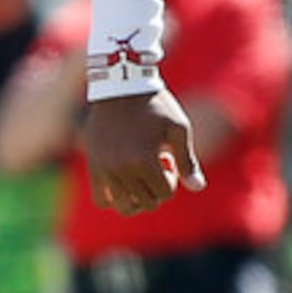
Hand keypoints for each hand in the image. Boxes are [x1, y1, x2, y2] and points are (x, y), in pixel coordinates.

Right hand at [83, 89, 202, 214]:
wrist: (121, 85)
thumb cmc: (156, 105)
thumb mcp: (177, 129)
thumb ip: (188, 161)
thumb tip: (198, 188)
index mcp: (145, 161)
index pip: (165, 193)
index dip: (171, 178)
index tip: (167, 157)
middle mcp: (122, 169)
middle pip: (147, 202)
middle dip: (156, 188)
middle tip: (154, 164)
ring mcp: (104, 169)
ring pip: (124, 206)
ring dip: (137, 198)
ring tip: (139, 175)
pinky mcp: (93, 165)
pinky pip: (101, 200)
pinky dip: (113, 199)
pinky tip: (123, 180)